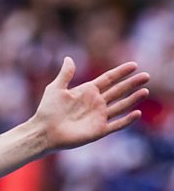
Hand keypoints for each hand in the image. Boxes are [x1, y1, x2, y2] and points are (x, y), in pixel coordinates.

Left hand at [31, 57, 149, 153]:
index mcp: (87, 91)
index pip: (109, 79)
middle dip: (132, 83)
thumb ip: (65, 74)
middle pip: (118, 91)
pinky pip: (116, 124)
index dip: (121, 72)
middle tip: (147, 76)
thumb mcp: (55, 89)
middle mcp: (96, 103)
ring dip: (133, 99)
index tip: (134, 65)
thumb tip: (69, 58)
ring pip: (121, 106)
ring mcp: (99, 116)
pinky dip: (127, 120)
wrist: (43, 132)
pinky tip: (137, 113)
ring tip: (145, 91)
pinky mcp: (99, 130)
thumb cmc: (47, 110)